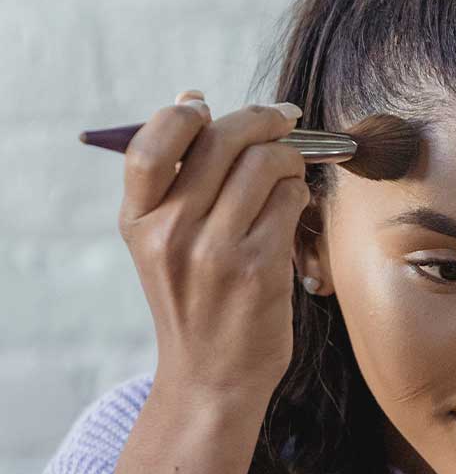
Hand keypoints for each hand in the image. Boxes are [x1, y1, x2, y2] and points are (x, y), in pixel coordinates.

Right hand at [117, 90, 310, 404]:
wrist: (211, 376)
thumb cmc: (194, 297)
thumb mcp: (161, 240)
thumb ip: (175, 175)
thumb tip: (190, 97)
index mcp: (138, 221)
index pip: (150, 144)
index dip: (184, 114)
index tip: (208, 107)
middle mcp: (170, 234)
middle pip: (220, 139)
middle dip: (262, 119)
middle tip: (283, 118)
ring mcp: (215, 252)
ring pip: (265, 163)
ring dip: (289, 156)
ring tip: (289, 171)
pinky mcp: (259, 269)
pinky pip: (291, 198)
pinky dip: (299, 192)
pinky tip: (294, 205)